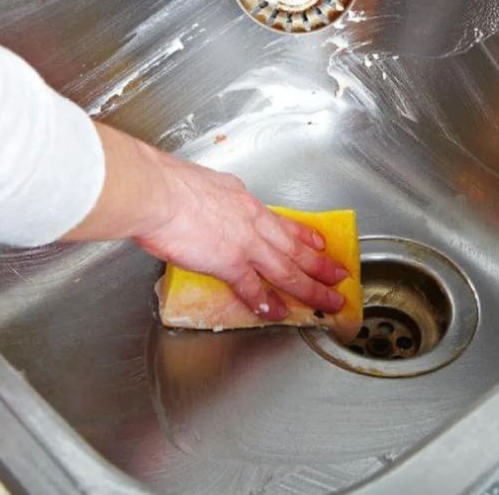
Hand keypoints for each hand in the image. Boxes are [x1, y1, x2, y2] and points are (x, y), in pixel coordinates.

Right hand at [63, 123, 345, 319]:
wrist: (157, 192)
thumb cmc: (167, 184)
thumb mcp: (203, 184)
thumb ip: (213, 199)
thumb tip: (208, 203)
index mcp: (244, 201)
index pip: (282, 221)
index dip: (304, 235)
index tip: (320, 243)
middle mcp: (252, 221)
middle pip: (295, 248)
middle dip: (321, 265)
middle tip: (341, 276)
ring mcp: (245, 244)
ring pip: (287, 270)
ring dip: (310, 288)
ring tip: (328, 301)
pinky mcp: (230, 263)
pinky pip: (254, 289)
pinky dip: (267, 303)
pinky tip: (278, 314)